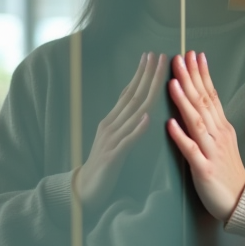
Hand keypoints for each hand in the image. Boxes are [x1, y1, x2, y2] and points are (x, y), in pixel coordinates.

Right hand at [73, 53, 167, 207]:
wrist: (85, 190)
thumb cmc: (105, 164)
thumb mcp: (116, 138)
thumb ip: (126, 121)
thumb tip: (142, 104)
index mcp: (113, 121)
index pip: (130, 92)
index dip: (142, 73)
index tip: (154, 55)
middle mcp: (111, 126)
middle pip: (133, 96)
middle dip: (147, 75)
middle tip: (159, 55)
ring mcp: (111, 140)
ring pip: (132, 113)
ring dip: (146, 94)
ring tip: (158, 77)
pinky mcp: (112, 157)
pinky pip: (127, 142)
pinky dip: (137, 129)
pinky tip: (147, 118)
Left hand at [165, 51, 244, 222]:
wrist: (242, 201)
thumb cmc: (229, 172)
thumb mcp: (223, 142)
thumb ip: (212, 122)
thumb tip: (202, 100)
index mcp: (221, 127)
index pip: (211, 94)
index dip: (201, 74)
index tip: (193, 54)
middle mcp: (218, 134)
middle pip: (203, 102)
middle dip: (190, 78)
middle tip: (179, 57)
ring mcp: (212, 151)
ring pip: (197, 122)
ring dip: (184, 101)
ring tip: (172, 83)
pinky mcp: (205, 169)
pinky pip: (191, 151)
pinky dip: (181, 137)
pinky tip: (170, 125)